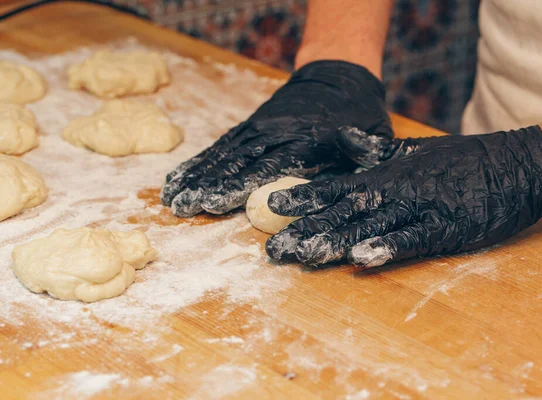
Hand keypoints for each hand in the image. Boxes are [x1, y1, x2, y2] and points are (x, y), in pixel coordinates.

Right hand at [161, 61, 391, 216]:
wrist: (338, 77)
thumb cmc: (356, 118)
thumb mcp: (369, 140)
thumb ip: (354, 167)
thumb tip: (345, 193)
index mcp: (307, 141)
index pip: (268, 166)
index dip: (241, 184)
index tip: (218, 203)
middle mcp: (276, 133)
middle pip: (237, 161)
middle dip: (208, 185)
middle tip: (184, 207)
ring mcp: (260, 128)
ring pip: (223, 153)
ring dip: (196, 176)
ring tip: (172, 198)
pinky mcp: (250, 126)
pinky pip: (221, 145)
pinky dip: (199, 162)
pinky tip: (179, 178)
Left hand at [265, 126, 541, 266]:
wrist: (514, 164)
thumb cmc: (461, 160)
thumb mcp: (416, 151)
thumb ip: (380, 154)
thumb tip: (348, 147)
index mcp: (385, 174)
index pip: (335, 186)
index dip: (303, 198)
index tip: (272, 207)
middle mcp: (394, 190)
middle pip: (341, 212)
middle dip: (306, 230)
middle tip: (274, 249)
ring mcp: (418, 208)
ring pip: (368, 226)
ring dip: (334, 241)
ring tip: (304, 256)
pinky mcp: (444, 227)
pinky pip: (410, 239)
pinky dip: (386, 246)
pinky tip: (362, 257)